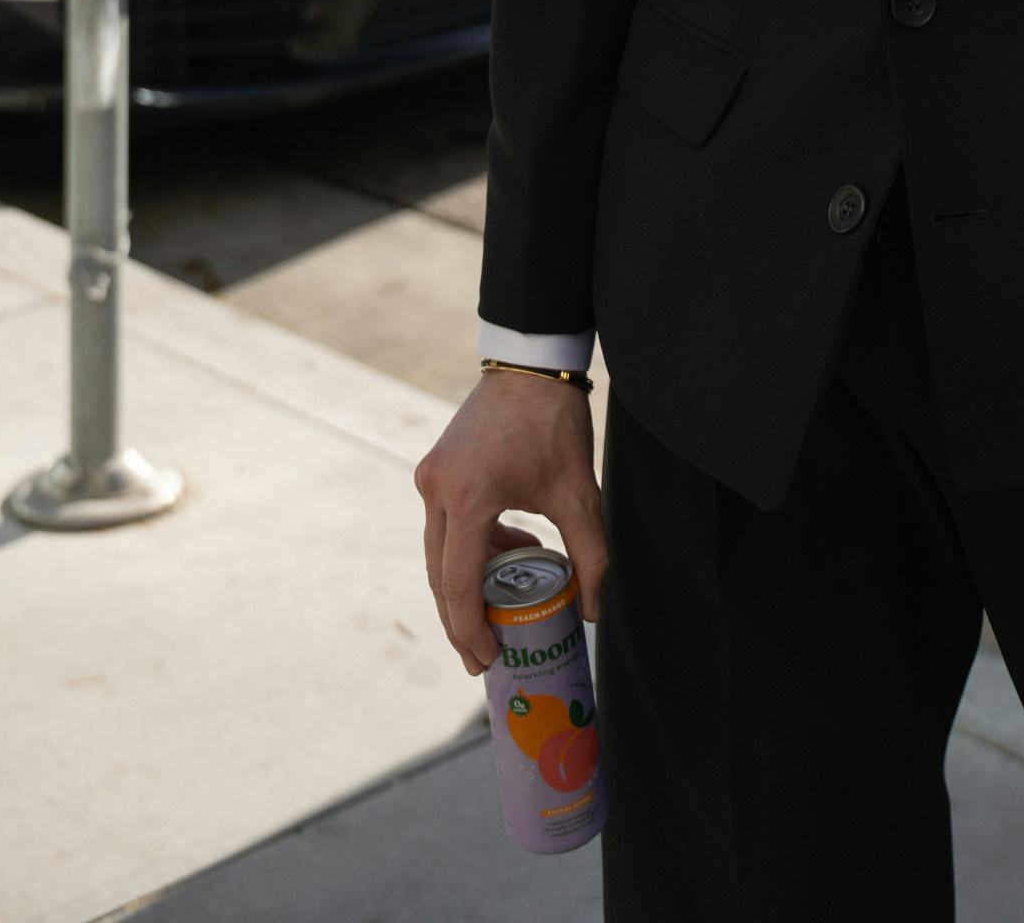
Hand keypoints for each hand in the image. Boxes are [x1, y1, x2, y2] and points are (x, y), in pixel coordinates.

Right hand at [415, 371, 606, 675]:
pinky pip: (446, 526)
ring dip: (466, 585)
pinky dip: (470, 549)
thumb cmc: (553, 424)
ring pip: (440, 553)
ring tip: (500, 614)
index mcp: (468, 498)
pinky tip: (508, 555)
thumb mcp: (580, 492)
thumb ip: (589, 555)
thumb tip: (592, 610)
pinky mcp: (436, 469)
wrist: (531, 365)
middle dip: (461, 621)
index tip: (486, 659)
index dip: (469, 629)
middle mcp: (438, 490)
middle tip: (483, 657)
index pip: (458, 584)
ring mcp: (431, 478)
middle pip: (440, 576)